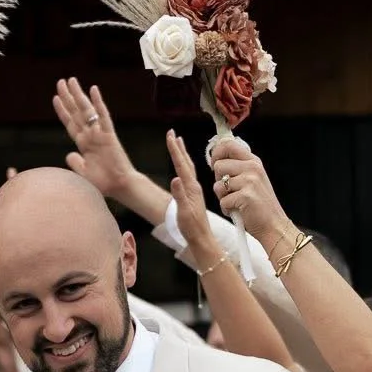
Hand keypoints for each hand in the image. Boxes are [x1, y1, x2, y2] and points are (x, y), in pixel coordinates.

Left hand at [53, 79, 137, 200]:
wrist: (119, 186)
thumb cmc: (103, 183)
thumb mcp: (83, 174)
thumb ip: (75, 163)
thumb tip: (70, 154)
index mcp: (84, 144)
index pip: (70, 123)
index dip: (62, 111)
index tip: (55, 98)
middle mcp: (91, 135)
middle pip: (76, 112)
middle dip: (68, 97)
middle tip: (61, 82)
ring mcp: (99, 133)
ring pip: (87, 110)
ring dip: (78, 95)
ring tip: (71, 80)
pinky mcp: (109, 134)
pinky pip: (103, 116)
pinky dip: (98, 103)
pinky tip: (93, 90)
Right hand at [166, 129, 218, 261]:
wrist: (202, 238)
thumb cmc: (192, 228)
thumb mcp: (184, 211)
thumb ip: (179, 195)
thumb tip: (175, 178)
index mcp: (191, 187)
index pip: (181, 164)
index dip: (174, 149)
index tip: (170, 135)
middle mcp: (193, 186)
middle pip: (185, 162)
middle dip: (178, 147)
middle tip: (172, 133)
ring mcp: (194, 191)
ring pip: (188, 168)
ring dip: (182, 155)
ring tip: (179, 144)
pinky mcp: (194, 196)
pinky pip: (189, 176)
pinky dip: (185, 167)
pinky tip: (184, 169)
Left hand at [210, 138, 291, 253]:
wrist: (274, 224)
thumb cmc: (259, 205)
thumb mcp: (252, 179)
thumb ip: (238, 167)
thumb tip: (216, 159)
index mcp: (253, 161)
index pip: (228, 145)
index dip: (216, 154)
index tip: (215, 165)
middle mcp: (252, 167)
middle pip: (218, 165)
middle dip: (218, 180)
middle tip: (230, 191)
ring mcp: (249, 181)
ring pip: (218, 184)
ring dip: (222, 197)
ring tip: (235, 202)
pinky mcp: (245, 196)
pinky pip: (222, 201)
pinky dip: (227, 209)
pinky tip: (238, 211)